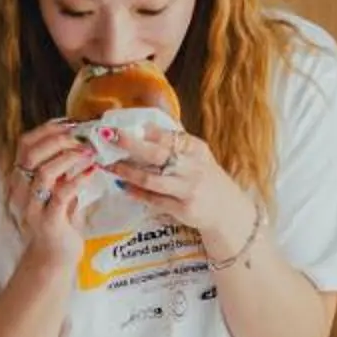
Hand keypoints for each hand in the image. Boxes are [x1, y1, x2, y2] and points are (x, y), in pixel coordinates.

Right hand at [7, 119, 98, 267]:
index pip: (25, 143)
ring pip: (44, 172)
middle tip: (83, 138)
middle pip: (31, 153)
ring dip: (69, 158)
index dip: (47, 129)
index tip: (71, 123)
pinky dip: (78, 179)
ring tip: (89, 153)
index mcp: (20, 177)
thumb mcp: (57, 186)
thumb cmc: (60, 217)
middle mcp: (20, 190)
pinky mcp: (47, 221)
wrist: (56, 255)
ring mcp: (32, 206)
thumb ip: (61, 165)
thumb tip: (81, 136)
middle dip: (59, 140)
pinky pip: (61, 194)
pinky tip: (92, 171)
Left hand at [111, 120, 250, 251]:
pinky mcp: (183, 209)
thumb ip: (175, 142)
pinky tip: (122, 185)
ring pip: (151, 179)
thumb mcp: (197, 156)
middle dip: (129, 144)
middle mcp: (193, 167)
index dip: (144, 130)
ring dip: (127, 171)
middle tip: (108, 137)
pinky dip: (136, 192)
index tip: (123, 125)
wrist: (227, 212)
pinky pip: (153, 199)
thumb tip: (144, 124)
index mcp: (196, 149)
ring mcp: (188, 189)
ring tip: (109, 165)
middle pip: (157, 154)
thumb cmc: (206, 179)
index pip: (168, 136)